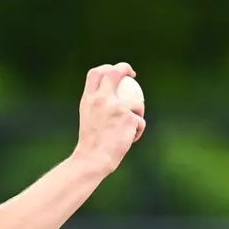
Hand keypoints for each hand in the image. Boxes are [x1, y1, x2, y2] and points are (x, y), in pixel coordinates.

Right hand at [72, 63, 145, 177]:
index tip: (115, 72)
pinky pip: (140, 122)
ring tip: (127, 130)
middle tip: (132, 76)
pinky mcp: (130, 118)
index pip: (96, 73)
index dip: (107, 68)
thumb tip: (111, 92)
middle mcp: (101, 99)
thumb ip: (98, 104)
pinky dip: (136, 132)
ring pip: (136, 103)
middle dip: (125, 68)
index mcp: (89, 99)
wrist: (92, 160)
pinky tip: (128, 140)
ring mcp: (116, 107)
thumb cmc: (91, 143)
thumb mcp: (88, 118)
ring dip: (136, 114)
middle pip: (116, 72)